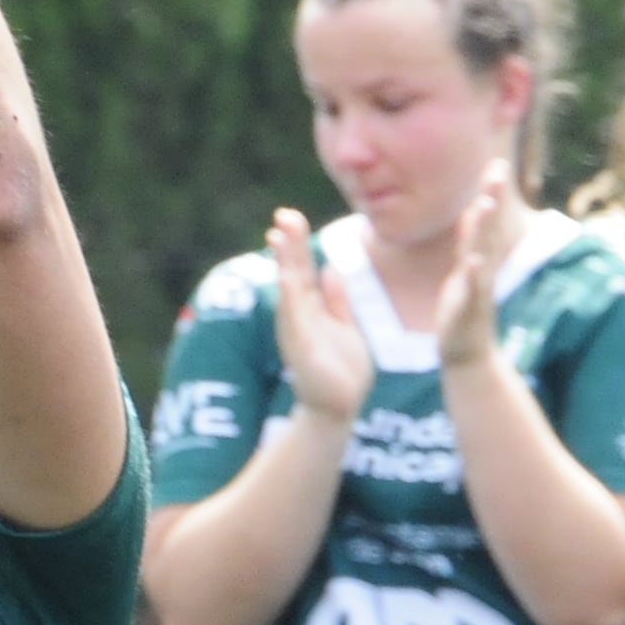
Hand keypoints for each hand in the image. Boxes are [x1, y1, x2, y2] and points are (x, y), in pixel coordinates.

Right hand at [263, 207, 375, 426]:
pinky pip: (295, 318)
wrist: (337, 409)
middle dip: (289, 244)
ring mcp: (298, 330)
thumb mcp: (344, 327)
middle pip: (293, 271)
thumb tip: (331, 269)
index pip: (302, 269)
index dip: (296, 244)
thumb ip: (337, 301)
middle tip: (282, 214)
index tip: (289, 218)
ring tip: (279, 235)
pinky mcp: (300, 347)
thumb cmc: (342, 372)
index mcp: (312, 309)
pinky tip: (286, 277)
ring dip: (284, 262)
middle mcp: (300, 315)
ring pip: (290, 289)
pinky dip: (290, 297)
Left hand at [431, 167, 524, 370]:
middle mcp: (480, 269)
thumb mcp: (466, 271)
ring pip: (480, 254)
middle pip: (487, 230)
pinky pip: (471, 290)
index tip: (496, 163)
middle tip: (498, 170)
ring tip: (486, 203)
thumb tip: (476, 212)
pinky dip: (473, 274)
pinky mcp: (468, 309)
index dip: (491, 193)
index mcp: (477, 259)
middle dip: (493, 199)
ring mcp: (476, 288)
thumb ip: (471, 242)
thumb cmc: (465, 310)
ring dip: (483, 230)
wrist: (468, 354)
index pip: (485, 221)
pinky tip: (474, 260)